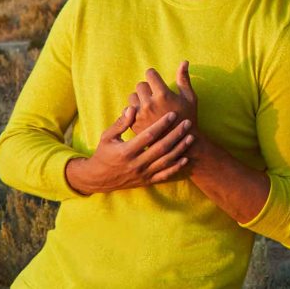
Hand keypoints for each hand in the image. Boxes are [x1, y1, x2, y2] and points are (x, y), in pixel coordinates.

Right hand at [64, 106, 193, 194]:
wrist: (99, 179)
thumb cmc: (103, 153)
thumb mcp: (107, 136)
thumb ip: (121, 123)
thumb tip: (132, 108)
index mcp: (126, 151)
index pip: (148, 136)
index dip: (161, 125)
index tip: (172, 114)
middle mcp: (136, 164)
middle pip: (161, 148)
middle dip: (176, 134)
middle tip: (187, 123)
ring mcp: (143, 174)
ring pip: (165, 161)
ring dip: (179, 149)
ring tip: (190, 137)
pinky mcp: (147, 181)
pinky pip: (164, 175)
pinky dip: (175, 167)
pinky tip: (185, 158)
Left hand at [128, 61, 197, 135]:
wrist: (180, 144)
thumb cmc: (187, 118)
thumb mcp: (190, 98)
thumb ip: (184, 79)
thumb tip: (184, 61)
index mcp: (163, 95)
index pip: (150, 74)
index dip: (154, 76)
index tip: (157, 83)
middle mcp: (149, 103)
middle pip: (140, 85)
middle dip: (147, 89)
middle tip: (155, 97)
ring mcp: (140, 115)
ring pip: (132, 97)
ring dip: (139, 99)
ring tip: (149, 107)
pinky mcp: (134, 124)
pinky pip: (127, 110)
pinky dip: (133, 111)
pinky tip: (143, 115)